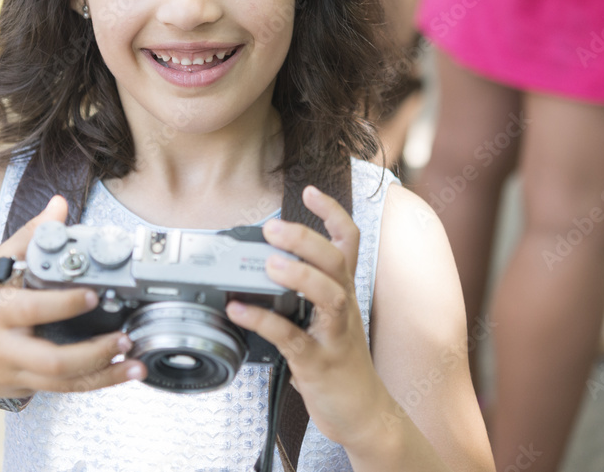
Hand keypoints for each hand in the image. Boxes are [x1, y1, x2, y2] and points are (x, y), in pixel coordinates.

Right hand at [0, 196, 145, 401]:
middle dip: (93, 353)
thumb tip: (59, 206)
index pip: (32, 308)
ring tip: (136, 365)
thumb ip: (29, 237)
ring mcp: (15, 372)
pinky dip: (94, 383)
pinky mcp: (24, 388)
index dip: (64, 304)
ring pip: (62, 383)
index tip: (93, 295)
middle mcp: (6, 347)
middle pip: (51, 359)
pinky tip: (120, 374)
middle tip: (125, 337)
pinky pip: (63, 390)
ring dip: (103, 376)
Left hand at [226, 185, 381, 445]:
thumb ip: (305, 291)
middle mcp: (343, 308)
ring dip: (299, 275)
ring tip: (269, 263)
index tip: (310, 190)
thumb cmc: (341, 363)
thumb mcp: (328, 318)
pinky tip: (239, 310)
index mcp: (344, 292)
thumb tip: (264, 263)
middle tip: (272, 227)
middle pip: (336, 261)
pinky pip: (292, 338)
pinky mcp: (319, 363)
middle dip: (306, 238)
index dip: (332, 213)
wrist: (364, 414)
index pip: (347, 242)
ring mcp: (334, 335)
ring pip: (328, 296)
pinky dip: (264, 321)